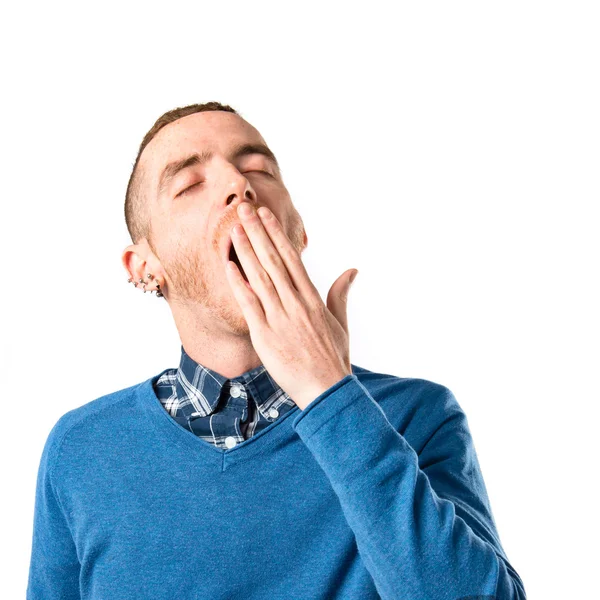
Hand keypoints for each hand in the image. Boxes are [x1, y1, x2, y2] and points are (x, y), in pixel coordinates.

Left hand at [225, 201, 357, 409]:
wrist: (326, 390)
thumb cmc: (334, 358)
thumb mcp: (340, 323)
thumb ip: (340, 294)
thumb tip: (351, 271)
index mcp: (313, 298)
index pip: (292, 258)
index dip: (277, 235)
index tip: (266, 215)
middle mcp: (296, 303)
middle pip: (273, 260)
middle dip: (258, 232)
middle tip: (243, 208)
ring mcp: (280, 317)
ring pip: (260, 276)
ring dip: (246, 250)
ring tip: (234, 228)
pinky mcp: (265, 334)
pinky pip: (249, 304)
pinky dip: (239, 284)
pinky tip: (229, 265)